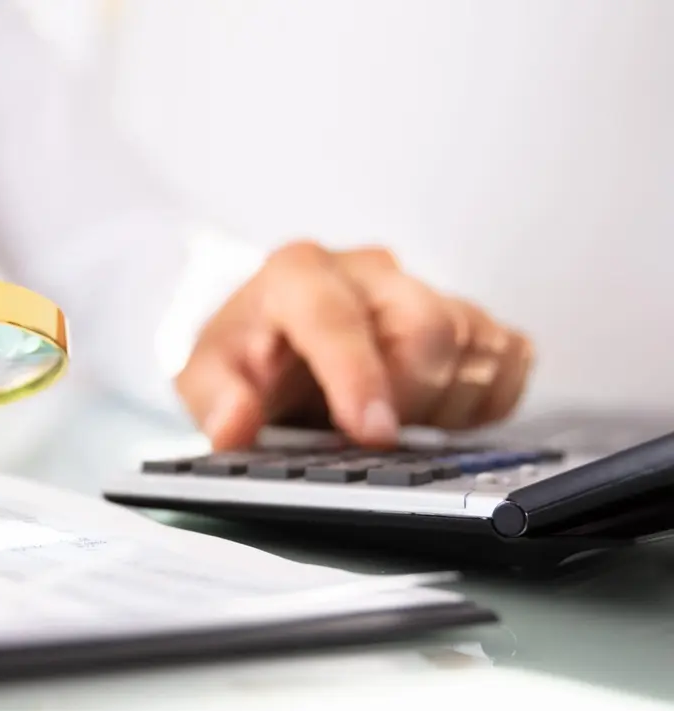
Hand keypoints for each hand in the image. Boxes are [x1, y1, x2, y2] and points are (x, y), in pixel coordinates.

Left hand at [176, 241, 532, 448]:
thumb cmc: (247, 356)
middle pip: (427, 327)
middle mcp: (367, 270)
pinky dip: (485, 396)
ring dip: (445, 404)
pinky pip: (508, 354)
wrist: (275, 339)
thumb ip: (216, 402)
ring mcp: (421, 286)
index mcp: (297, 275)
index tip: (372, 435)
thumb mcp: (206, 380)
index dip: (359, 378)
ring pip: (474, 344)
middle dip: (409, 399)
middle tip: (375, 437)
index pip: (337, 318)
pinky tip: (435, 410)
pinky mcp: (463, 312)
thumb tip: (234, 424)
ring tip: (394, 419)